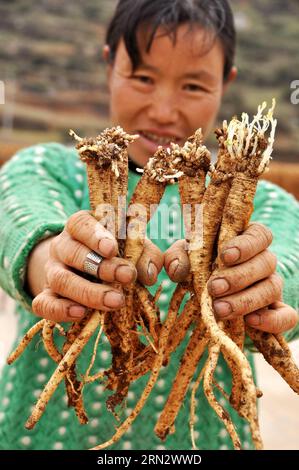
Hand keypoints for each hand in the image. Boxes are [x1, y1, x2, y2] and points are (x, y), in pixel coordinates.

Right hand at [30, 211, 163, 322]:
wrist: (84, 269)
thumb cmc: (115, 253)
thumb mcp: (132, 246)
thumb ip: (145, 254)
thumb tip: (150, 274)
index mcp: (81, 226)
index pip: (81, 224)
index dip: (95, 236)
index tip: (112, 249)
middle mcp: (62, 246)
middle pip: (73, 253)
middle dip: (102, 267)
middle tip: (127, 277)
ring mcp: (52, 271)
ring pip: (61, 280)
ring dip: (89, 292)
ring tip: (115, 302)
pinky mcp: (46, 295)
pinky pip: (44, 303)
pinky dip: (60, 310)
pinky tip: (81, 314)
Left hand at [164, 223, 297, 333]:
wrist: (208, 296)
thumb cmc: (197, 267)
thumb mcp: (184, 258)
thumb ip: (177, 258)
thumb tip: (176, 269)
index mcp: (246, 241)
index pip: (259, 234)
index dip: (246, 244)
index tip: (226, 256)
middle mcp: (263, 261)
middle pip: (266, 262)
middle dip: (239, 277)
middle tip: (214, 288)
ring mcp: (271, 286)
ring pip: (272, 288)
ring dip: (246, 300)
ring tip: (220, 309)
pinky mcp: (275, 312)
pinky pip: (287, 316)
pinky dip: (273, 320)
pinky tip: (251, 322)